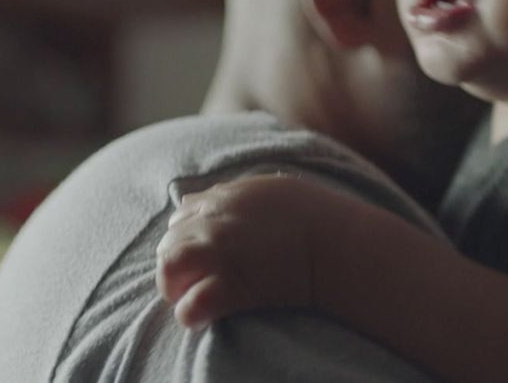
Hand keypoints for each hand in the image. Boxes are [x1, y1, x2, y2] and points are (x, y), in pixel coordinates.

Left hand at [156, 173, 332, 328]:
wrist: (339, 243)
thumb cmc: (315, 216)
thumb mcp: (271, 189)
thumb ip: (235, 195)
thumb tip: (210, 201)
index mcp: (223, 199)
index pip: (181, 215)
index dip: (188, 237)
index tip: (202, 254)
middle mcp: (213, 222)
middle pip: (169, 241)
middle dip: (178, 263)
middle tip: (194, 281)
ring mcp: (219, 253)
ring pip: (168, 268)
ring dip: (175, 286)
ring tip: (190, 298)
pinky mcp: (231, 287)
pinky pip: (191, 305)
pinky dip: (190, 314)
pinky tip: (201, 318)